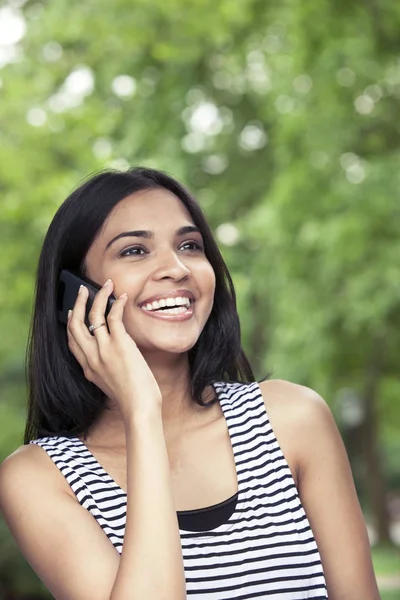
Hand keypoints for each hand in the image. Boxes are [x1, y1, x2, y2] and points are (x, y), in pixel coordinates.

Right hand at [67, 279, 161, 420]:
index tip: (72, 312)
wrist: (139, 407)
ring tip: (106, 285)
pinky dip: (117, 303)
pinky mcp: (119, 345)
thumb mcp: (111, 383)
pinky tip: (122, 297)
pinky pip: (113, 317)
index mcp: (88, 368)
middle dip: (77, 303)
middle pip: (75, 324)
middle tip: (82, 290)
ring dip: (98, 296)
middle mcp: (91, 357)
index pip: (72, 341)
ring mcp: (104, 350)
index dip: (70, 323)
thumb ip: (107, 368)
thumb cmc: (133, 398)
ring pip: (93, 315)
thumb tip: (116, 354)